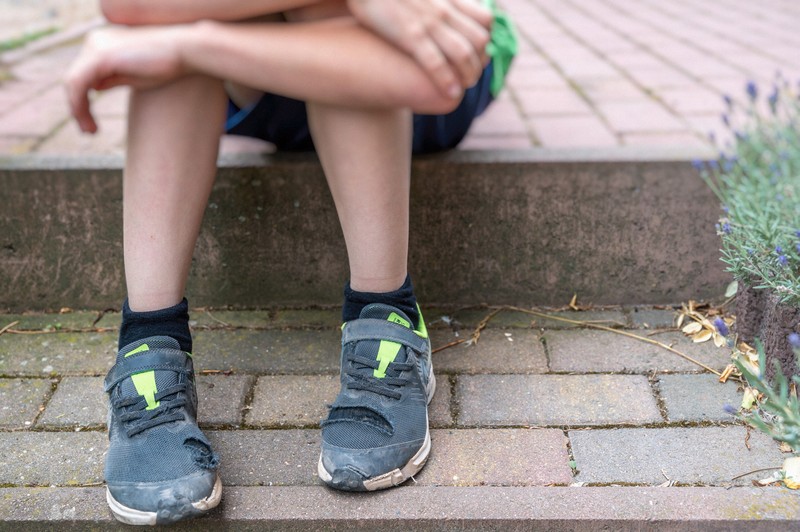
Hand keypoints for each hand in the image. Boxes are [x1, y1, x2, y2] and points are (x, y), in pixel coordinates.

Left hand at [65, 26, 186, 132]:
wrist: (185, 51)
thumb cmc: (168, 64)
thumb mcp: (134, 75)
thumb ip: (112, 78)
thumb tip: (95, 86)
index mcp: (103, 43)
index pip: (83, 75)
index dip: (81, 101)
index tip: (90, 124)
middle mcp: (95, 41)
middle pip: (74, 78)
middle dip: (77, 107)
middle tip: (89, 132)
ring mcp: (96, 46)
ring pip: (73, 82)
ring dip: (77, 110)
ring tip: (90, 131)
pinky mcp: (101, 56)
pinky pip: (79, 84)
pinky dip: (80, 105)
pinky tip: (88, 122)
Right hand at [347, 0, 491, 98]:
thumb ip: (437, 3)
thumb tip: (444, 15)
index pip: (485, 19)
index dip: (487, 40)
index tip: (481, 53)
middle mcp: (443, 10)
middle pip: (479, 40)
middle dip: (481, 62)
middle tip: (473, 74)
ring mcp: (428, 23)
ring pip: (463, 53)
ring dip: (469, 74)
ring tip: (466, 87)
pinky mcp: (410, 35)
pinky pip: (435, 61)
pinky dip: (447, 79)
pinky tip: (452, 93)